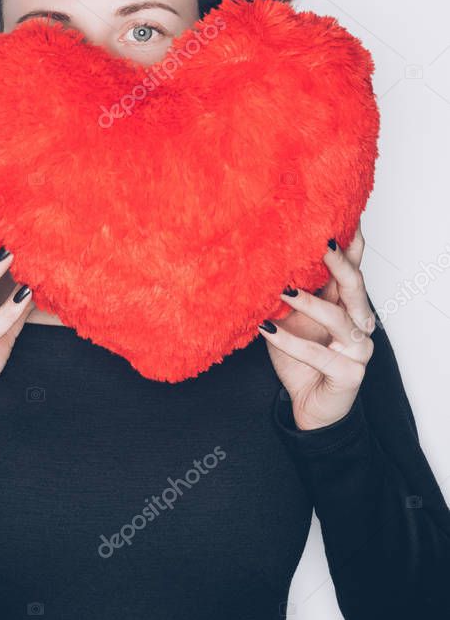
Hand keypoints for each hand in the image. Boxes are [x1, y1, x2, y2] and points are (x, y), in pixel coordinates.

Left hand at [258, 220, 375, 430]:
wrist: (307, 404)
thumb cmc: (299, 357)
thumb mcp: (289, 319)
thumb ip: (288, 292)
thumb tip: (260, 257)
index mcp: (345, 303)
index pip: (353, 266)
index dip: (351, 242)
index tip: (339, 215)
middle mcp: (358, 321)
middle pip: (354, 284)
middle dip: (337, 261)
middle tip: (318, 242)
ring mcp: (358, 347)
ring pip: (338, 317)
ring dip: (307, 302)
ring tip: (281, 289)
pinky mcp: (350, 373)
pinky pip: (319, 355)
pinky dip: (290, 342)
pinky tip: (266, 331)